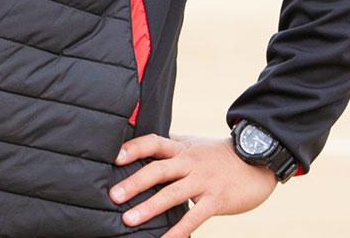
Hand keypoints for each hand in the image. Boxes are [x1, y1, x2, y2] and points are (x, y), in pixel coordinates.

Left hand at [109, 133, 277, 235]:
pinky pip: (194, 216)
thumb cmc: (219, 154)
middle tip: (113, 196)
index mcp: (181, 147)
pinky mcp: (217, 200)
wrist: (258, 160)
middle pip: (158, 169)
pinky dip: (179, 230)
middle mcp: (190, 161)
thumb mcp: (193, 144)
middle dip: (134, 183)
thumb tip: (142, 148)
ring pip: (172, 194)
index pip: (153, 142)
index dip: (133, 148)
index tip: (114, 158)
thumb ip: (171, 148)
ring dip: (149, 208)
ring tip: (129, 220)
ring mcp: (203, 181)